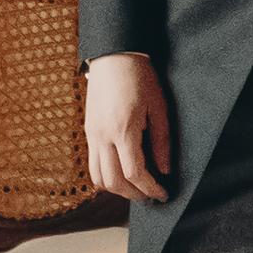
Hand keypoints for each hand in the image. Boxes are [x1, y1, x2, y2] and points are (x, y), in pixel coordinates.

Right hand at [83, 51, 172, 204]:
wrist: (114, 56)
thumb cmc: (140, 77)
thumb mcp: (159, 107)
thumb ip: (161, 141)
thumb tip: (164, 170)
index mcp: (123, 130)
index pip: (134, 173)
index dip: (150, 189)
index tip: (163, 194)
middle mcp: (102, 136)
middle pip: (113, 182)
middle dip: (134, 194)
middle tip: (151, 196)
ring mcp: (91, 134)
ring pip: (97, 177)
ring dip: (117, 189)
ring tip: (136, 188)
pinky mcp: (87, 131)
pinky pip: (92, 164)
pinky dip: (106, 176)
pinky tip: (122, 172)